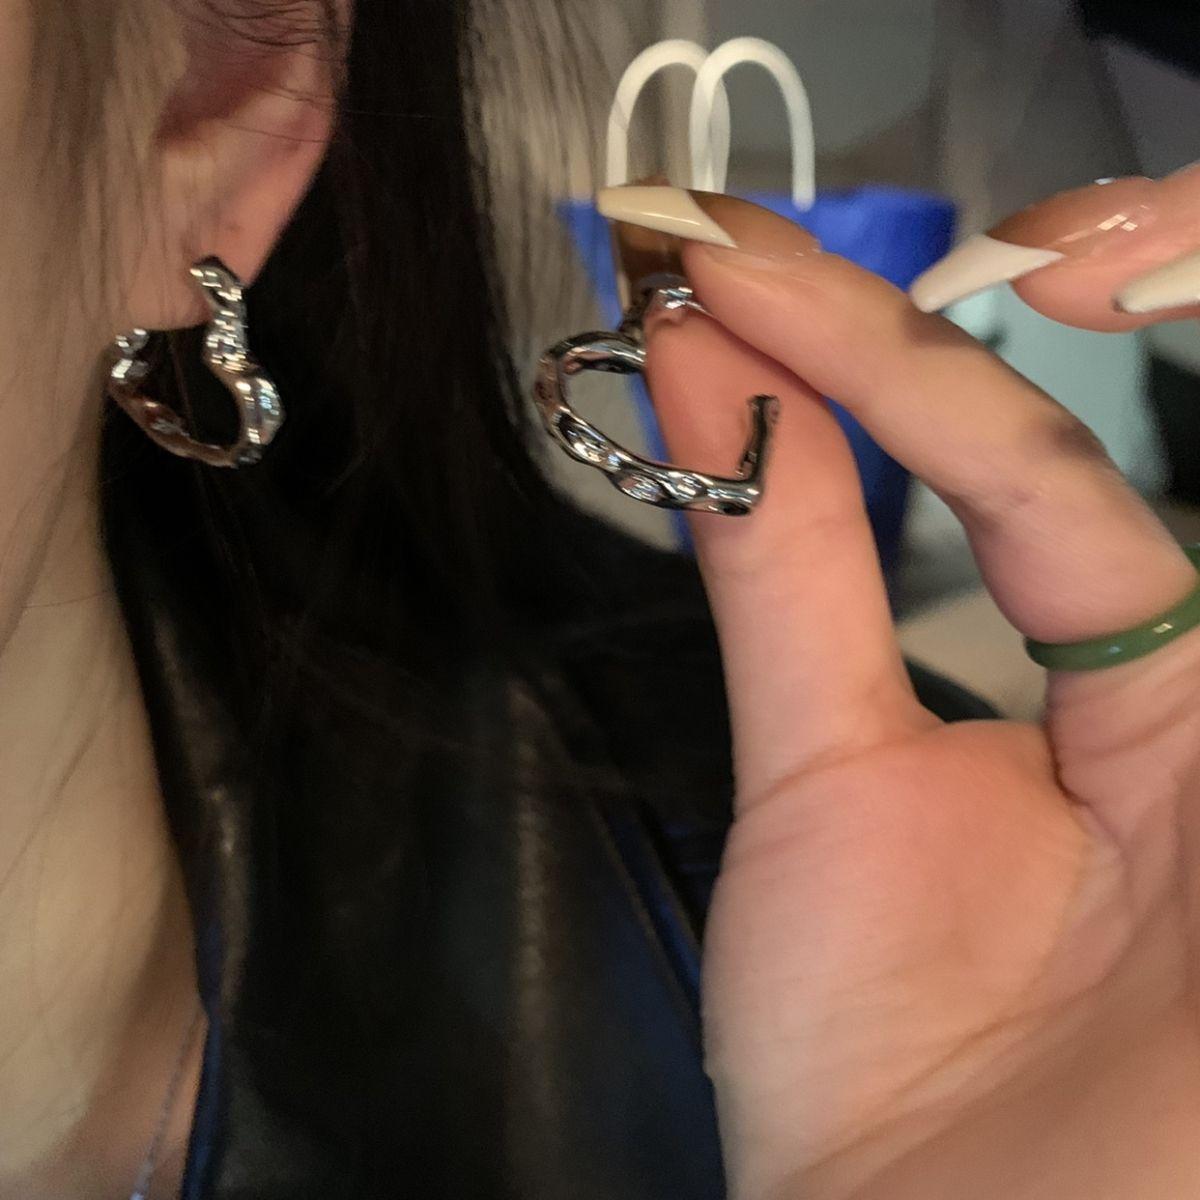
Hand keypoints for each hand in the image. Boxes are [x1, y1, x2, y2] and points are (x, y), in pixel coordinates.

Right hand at [600, 185, 1199, 1199]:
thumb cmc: (1145, 1144)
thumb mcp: (1196, 862)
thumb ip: (1146, 682)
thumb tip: (1062, 537)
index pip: (1119, 499)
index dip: (1041, 373)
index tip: (992, 276)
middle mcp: (1107, 705)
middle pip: (1008, 471)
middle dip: (898, 340)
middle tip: (777, 241)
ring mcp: (948, 738)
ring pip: (873, 519)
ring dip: (798, 385)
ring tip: (718, 272)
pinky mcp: (825, 778)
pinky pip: (787, 609)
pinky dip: (742, 491)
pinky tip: (704, 380)